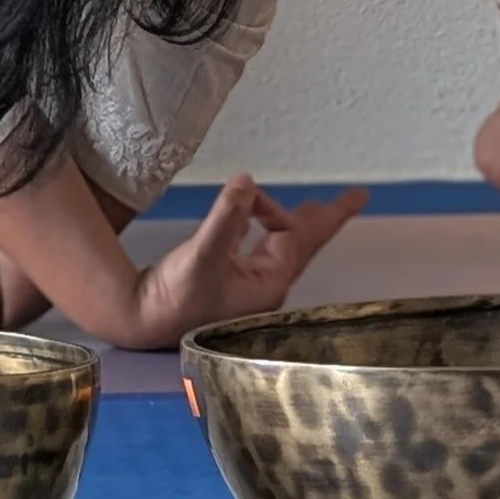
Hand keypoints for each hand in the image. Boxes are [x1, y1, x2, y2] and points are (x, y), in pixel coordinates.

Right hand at [130, 175, 365, 348]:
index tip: (244, 195)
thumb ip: (226, 216)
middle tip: (358, 196)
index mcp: (269, 283)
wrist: (141, 318)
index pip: (287, 234)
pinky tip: (262, 223)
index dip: (270, 208)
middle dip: (328, 219)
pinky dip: (267, 229)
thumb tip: (247, 180)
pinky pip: (260, 248)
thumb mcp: (203, 254)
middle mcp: (266, 285)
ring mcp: (250, 284)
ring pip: (284, 245)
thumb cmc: (175, 296)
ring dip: (300, 223)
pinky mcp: (230, 279)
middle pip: (305, 244)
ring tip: (321, 207)